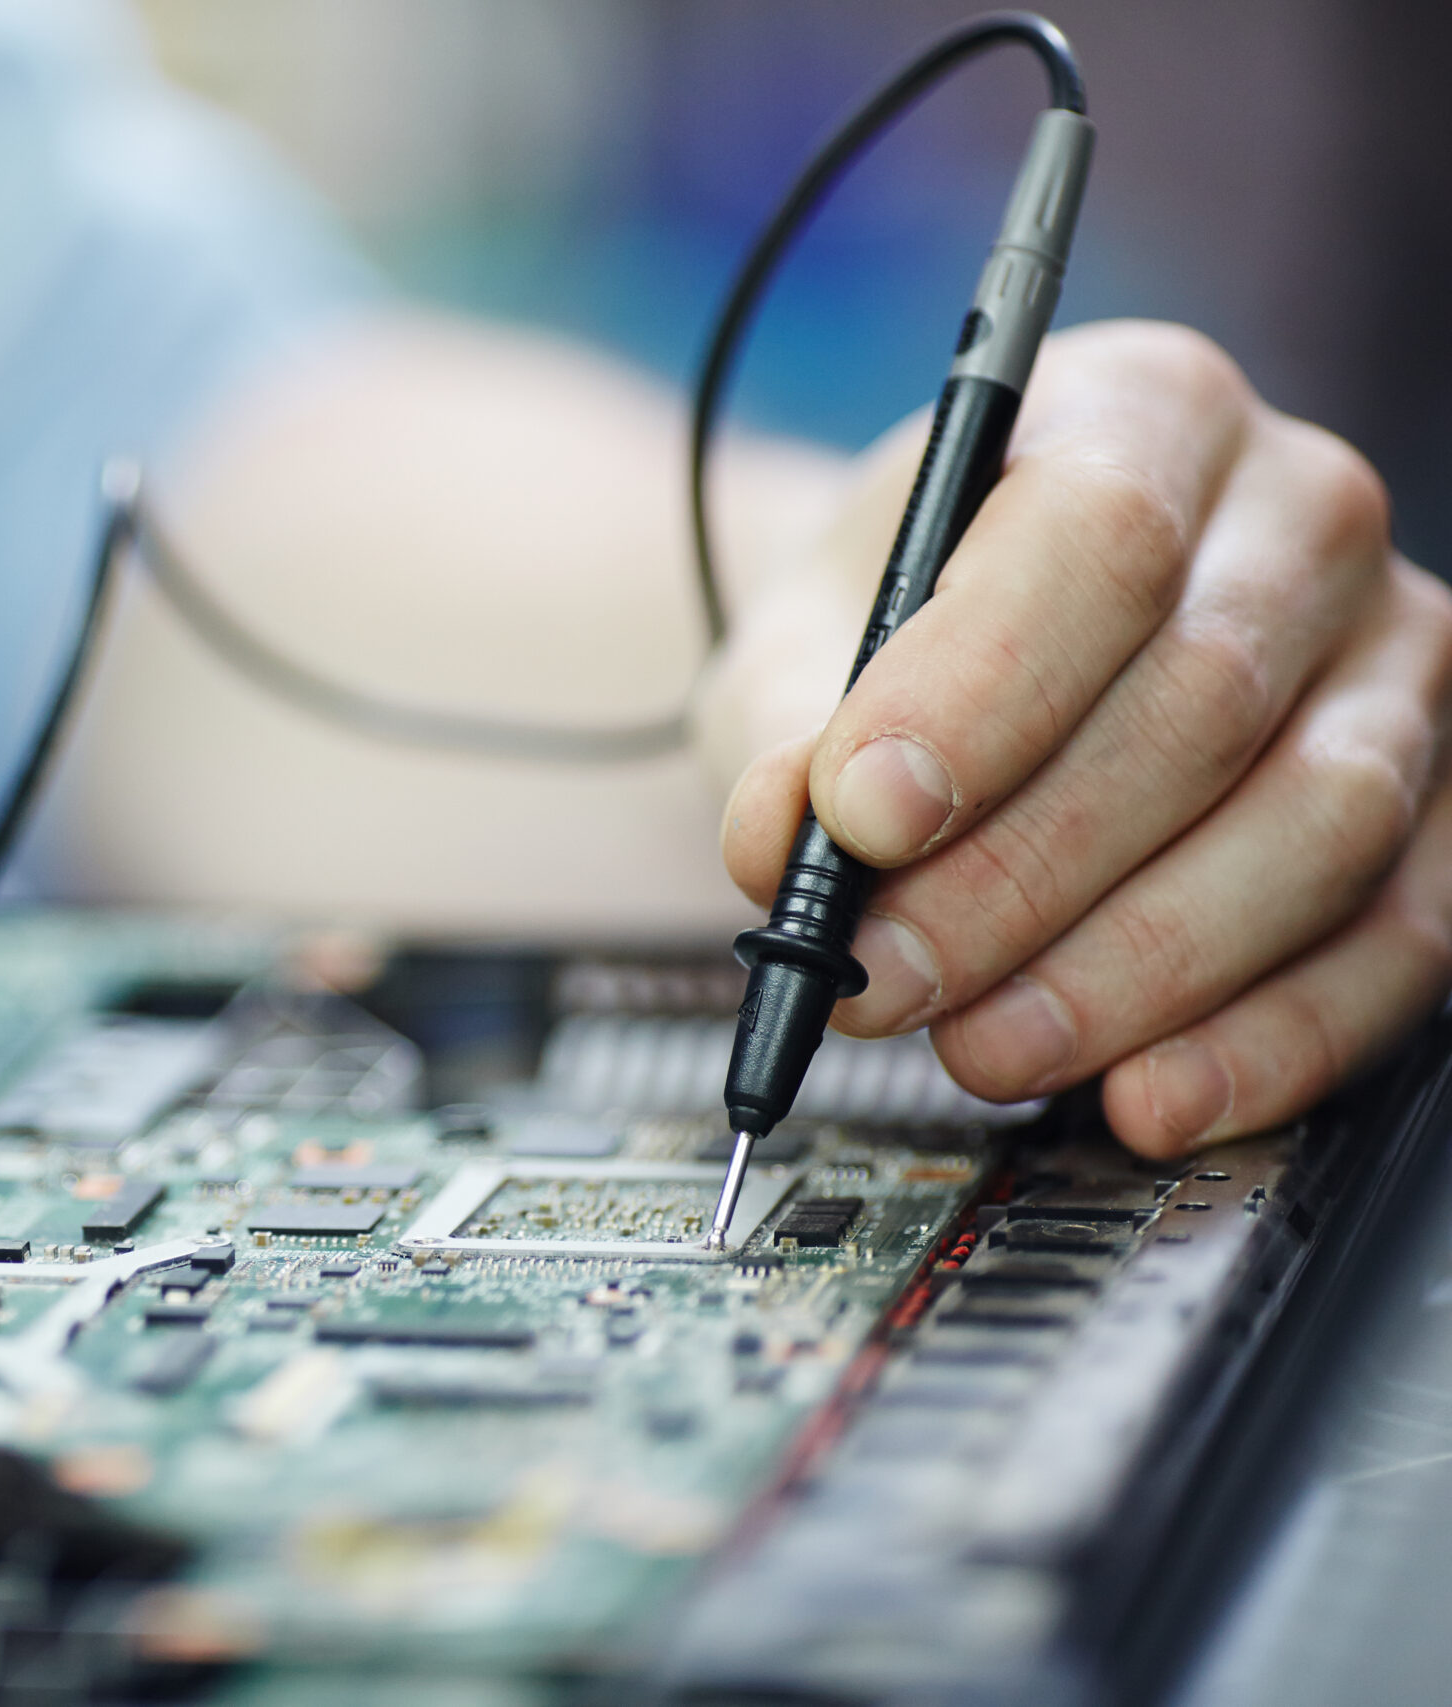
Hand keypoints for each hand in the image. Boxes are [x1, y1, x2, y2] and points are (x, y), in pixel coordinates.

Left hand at [712, 320, 1451, 1158]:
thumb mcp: (797, 651)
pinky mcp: (1447, 799)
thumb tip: (783, 841)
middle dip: (1020, 876)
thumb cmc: (896, 636)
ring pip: (1314, 829)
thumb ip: (783, 732)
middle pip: (1199, 705)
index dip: (978, 696)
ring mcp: (1397, 656)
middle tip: (885, 980)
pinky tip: (1151, 1096)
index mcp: (1142, 413)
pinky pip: (1400, 937)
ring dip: (1133, 973)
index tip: (862, 820)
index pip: (1097, 540)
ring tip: (982, 1047)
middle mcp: (1299, 512)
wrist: (966, 664)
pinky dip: (1268, 1040)